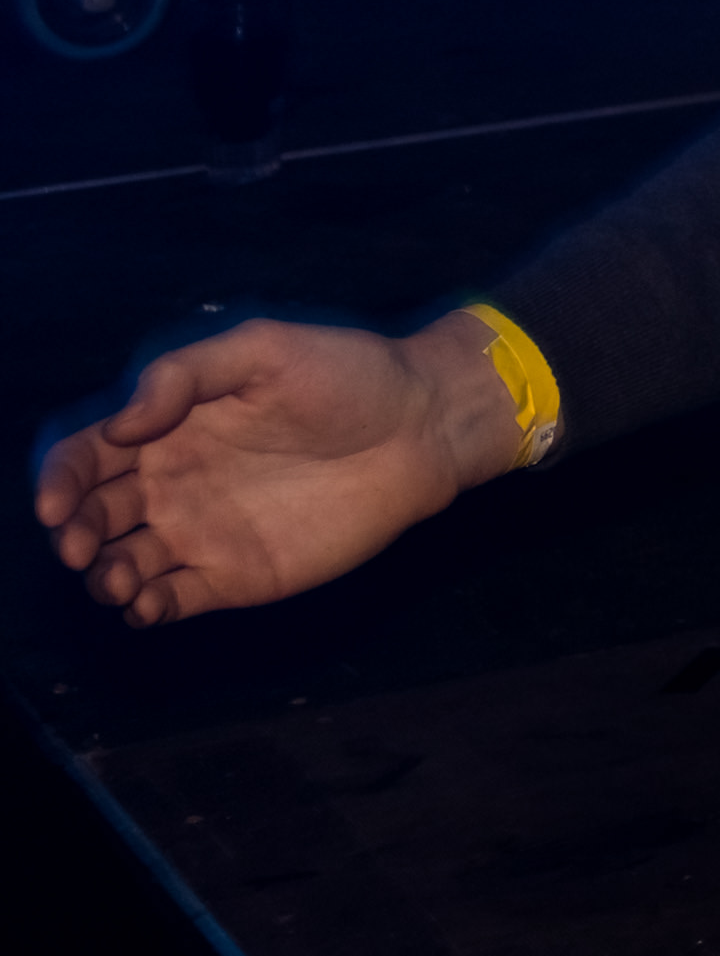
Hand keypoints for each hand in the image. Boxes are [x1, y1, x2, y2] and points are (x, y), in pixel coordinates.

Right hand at [36, 313, 513, 626]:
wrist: (421, 426)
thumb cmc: (347, 375)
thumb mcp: (265, 350)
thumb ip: (185, 375)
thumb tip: (121, 425)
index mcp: (168, 429)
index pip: (86, 458)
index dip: (59, 481)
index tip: (58, 502)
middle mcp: (172, 484)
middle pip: (91, 516)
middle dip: (72, 533)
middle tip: (80, 543)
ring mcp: (201, 532)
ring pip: (121, 565)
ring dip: (104, 577)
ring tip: (119, 576)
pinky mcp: (235, 574)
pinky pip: (172, 601)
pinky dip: (146, 609)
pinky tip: (149, 603)